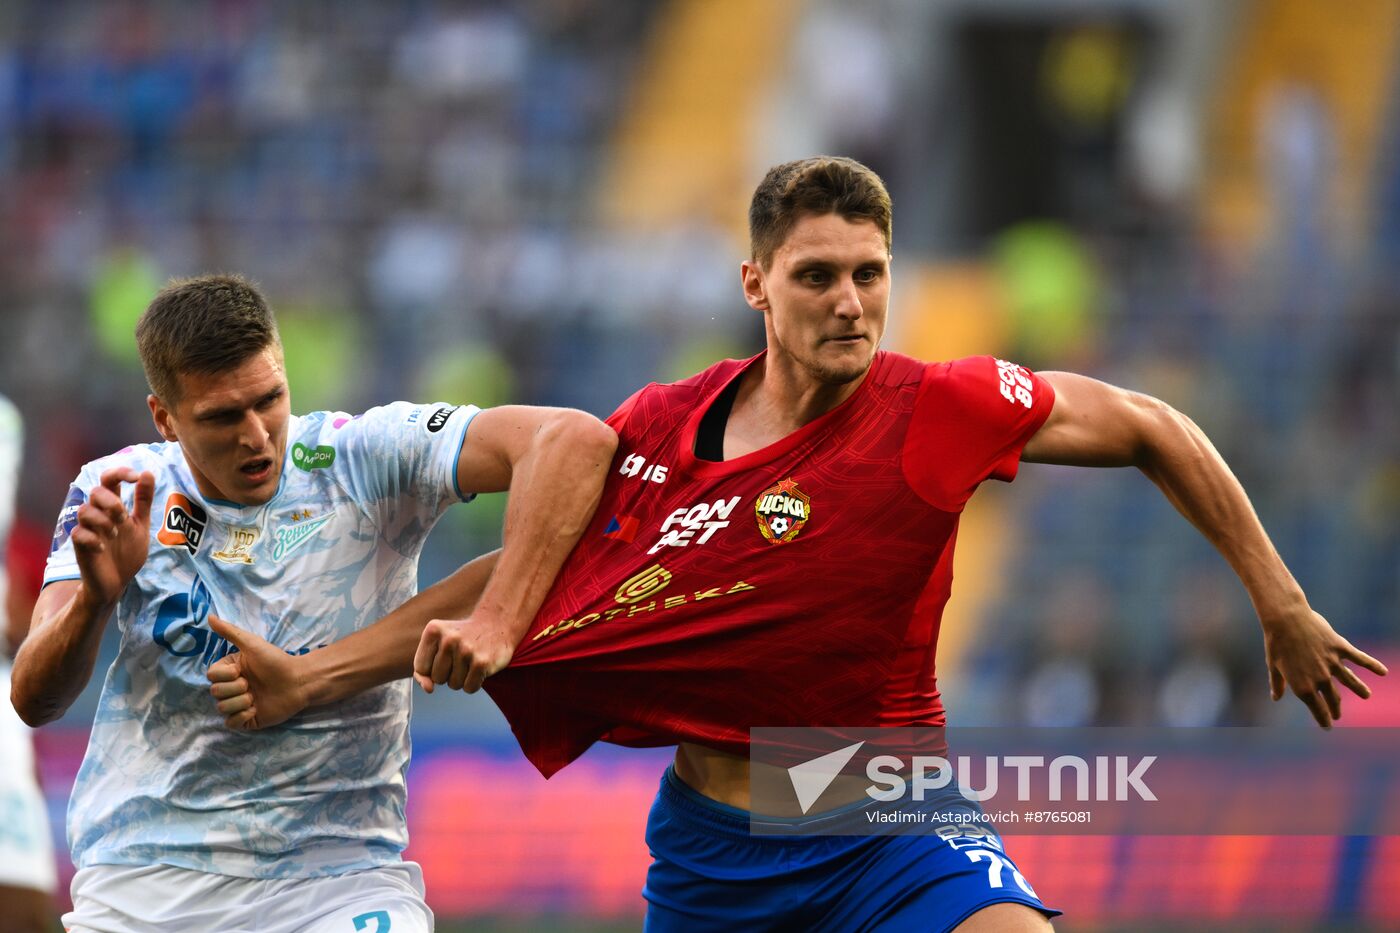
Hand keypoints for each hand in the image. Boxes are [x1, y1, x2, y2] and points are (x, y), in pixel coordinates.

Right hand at [72, 467, 154, 605]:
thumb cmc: (127, 551)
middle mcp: (98, 514)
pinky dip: (93, 539)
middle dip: (112, 502)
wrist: (117, 582)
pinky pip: (78, 533)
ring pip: (84, 510)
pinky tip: (103, 548)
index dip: (119, 473)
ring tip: (115, 534)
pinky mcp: (80, 546)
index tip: (135, 476)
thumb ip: (143, 500)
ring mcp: (87, 529)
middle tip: (123, 518)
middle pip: (96, 491)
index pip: (109, 479)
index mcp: (113, 506)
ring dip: (103, 520)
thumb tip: (148, 472)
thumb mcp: (141, 525)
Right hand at [206, 615, 308, 729]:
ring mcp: (238, 704)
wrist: (298, 680)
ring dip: (240, 702)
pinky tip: (255, 709)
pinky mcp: (247, 720)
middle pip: (215, 692)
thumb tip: (209, 616)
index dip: (225, 675)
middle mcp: (232, 687)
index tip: (241, 670)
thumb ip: (229, 631)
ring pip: (221, 708)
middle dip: (235, 688)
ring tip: (256, 696)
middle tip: (251, 684)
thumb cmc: (276, 660)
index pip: (211, 676)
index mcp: (229, 671)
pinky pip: (231, 723)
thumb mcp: (252, 643)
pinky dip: (241, 716)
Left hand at [413, 616, 514, 693]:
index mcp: (433, 631)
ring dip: (463, 678)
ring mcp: (466, 651)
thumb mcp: (438, 643)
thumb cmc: (463, 638)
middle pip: (438, 678)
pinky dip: (474, 683)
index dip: (432, 668)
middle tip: (462, 656)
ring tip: (472, 659)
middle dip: (449, 673)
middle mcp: (448, 639)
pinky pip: (469, 688)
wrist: (498, 622)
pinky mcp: (481, 663)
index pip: (421, 668)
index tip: (445, 655)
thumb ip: (424, 669)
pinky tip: (480, 667)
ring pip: (454, 685)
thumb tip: (428, 689)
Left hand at [1263, 607, 1387, 727]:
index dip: (1323, 720)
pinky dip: (1373, 665)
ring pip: (1350, 681)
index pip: (1317, 709)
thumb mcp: (1273, 666)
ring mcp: (1332, 663)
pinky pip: (1360, 659)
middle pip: (1333, 698)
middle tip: (1338, 715)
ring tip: (1367, 695)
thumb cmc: (1276, 642)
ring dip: (1360, 689)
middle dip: (1335, 709)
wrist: (1286, 619)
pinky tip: (1383, 672)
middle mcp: (1320, 678)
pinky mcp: (1340, 648)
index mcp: (1303, 686)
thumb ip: (1277, 683)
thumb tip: (1276, 698)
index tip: (1327, 727)